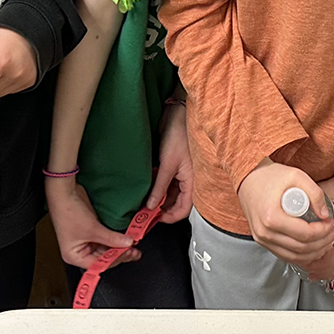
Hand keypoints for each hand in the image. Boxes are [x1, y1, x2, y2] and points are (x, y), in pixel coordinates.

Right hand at [46, 175, 136, 268]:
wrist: (65, 192)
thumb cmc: (68, 212)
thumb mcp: (93, 228)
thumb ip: (112, 238)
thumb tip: (128, 244)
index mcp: (74, 256)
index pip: (98, 264)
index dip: (114, 260)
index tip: (128, 253)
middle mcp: (80, 251)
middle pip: (102, 258)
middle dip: (118, 253)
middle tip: (134, 250)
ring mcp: (86, 241)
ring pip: (105, 248)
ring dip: (118, 246)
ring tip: (132, 244)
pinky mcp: (91, 231)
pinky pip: (105, 239)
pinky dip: (114, 238)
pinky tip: (124, 238)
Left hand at [147, 103, 193, 222]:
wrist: (177, 114)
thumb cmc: (179, 135)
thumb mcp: (168, 164)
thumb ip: (160, 187)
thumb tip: (152, 206)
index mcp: (192, 182)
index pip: (183, 210)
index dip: (169, 217)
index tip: (153, 219)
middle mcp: (187, 181)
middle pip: (175, 203)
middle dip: (160, 209)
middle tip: (143, 213)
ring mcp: (178, 174)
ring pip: (168, 194)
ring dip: (156, 197)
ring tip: (141, 200)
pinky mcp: (170, 166)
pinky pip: (164, 182)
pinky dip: (155, 186)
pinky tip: (145, 186)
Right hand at [236, 159, 333, 268]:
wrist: (248, 179)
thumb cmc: (270, 176)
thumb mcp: (296, 176)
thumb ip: (314, 193)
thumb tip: (325, 214)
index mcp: (272, 217)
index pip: (305, 234)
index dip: (323, 231)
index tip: (331, 222)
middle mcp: (265, 232)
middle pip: (302, 248)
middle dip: (322, 243)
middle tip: (333, 233)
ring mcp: (262, 238)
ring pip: (294, 256)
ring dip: (314, 253)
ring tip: (326, 242)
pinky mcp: (262, 241)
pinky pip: (285, 255)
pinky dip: (301, 256)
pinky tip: (312, 248)